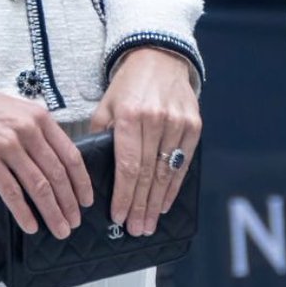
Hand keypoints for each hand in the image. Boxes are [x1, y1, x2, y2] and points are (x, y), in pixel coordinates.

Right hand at [0, 67, 93, 237]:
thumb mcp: (16, 110)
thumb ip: (36, 132)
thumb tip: (53, 165)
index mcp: (38, 117)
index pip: (70, 155)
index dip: (81, 182)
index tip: (86, 200)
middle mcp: (27, 129)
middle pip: (57, 174)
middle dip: (69, 203)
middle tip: (75, 222)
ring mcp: (6, 143)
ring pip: (38, 185)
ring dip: (52, 212)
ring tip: (59, 229)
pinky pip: (11, 191)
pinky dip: (24, 212)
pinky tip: (30, 225)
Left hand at [91, 47, 200, 237]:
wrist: (159, 57)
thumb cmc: (128, 85)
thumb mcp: (106, 104)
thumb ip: (100, 135)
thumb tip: (91, 171)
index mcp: (130, 115)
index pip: (128, 165)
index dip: (124, 195)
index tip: (118, 217)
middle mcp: (155, 119)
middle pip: (148, 174)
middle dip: (140, 205)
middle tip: (135, 229)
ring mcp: (178, 123)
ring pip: (166, 172)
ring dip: (157, 202)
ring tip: (148, 224)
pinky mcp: (194, 125)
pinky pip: (183, 163)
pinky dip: (174, 186)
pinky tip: (165, 203)